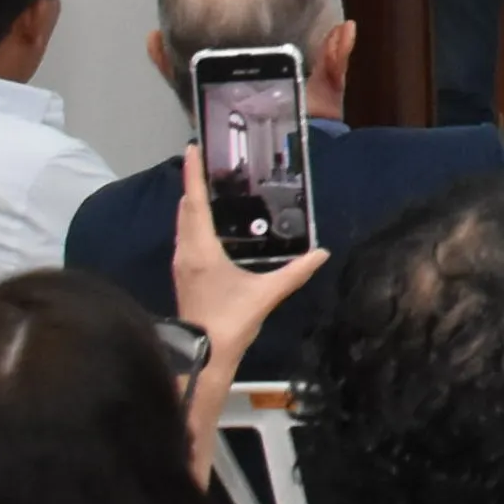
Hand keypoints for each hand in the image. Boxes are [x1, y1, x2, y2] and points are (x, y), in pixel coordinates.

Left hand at [171, 147, 329, 370]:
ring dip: (192, 204)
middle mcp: (186, 252)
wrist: (204, 354)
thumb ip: (295, 272)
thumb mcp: (267, 294)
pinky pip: (186, 237)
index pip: (195, 202)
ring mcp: (182, 264)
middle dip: (193, 184)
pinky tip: (209, 225)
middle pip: (185, 209)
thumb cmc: (231, 321)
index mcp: (202, 250)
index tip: (191, 149)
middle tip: (205, 164)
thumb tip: (321, 253)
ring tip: (208, 188)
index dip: (193, 174)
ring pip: (183, 224)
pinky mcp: (184, 274)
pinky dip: (194, 222)